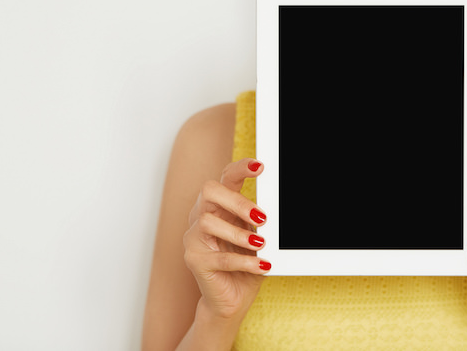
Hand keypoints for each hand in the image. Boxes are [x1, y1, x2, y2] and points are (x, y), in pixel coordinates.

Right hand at [182, 158, 270, 320]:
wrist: (232, 300)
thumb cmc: (245, 264)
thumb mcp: (256, 237)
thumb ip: (258, 222)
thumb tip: (271, 211)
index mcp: (218, 206)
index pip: (224, 179)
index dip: (239, 169)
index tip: (259, 166)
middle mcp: (201, 217)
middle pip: (209, 192)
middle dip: (237, 201)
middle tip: (261, 217)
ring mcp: (194, 238)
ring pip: (209, 222)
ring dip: (239, 234)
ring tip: (261, 245)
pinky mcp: (195, 261)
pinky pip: (220, 257)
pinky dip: (244, 261)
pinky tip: (262, 265)